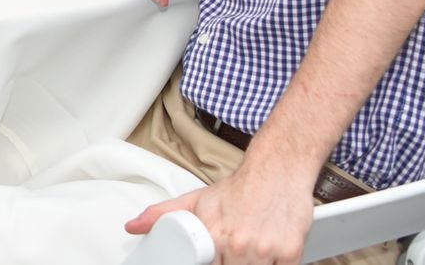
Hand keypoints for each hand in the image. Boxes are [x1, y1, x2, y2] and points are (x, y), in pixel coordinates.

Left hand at [125, 158, 316, 264]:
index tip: (215, 258)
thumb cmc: (239, 188)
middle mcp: (240, 245)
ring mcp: (267, 250)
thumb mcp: (197, 200)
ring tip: (252, 246)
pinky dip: (275, 263)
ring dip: (253, 263)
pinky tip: (270, 248)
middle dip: (232, 262)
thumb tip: (133, 227)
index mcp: (216, 236)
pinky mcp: (291, 253)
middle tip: (235, 248)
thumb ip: (163, 215)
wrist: (277, 169)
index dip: (214, 263)